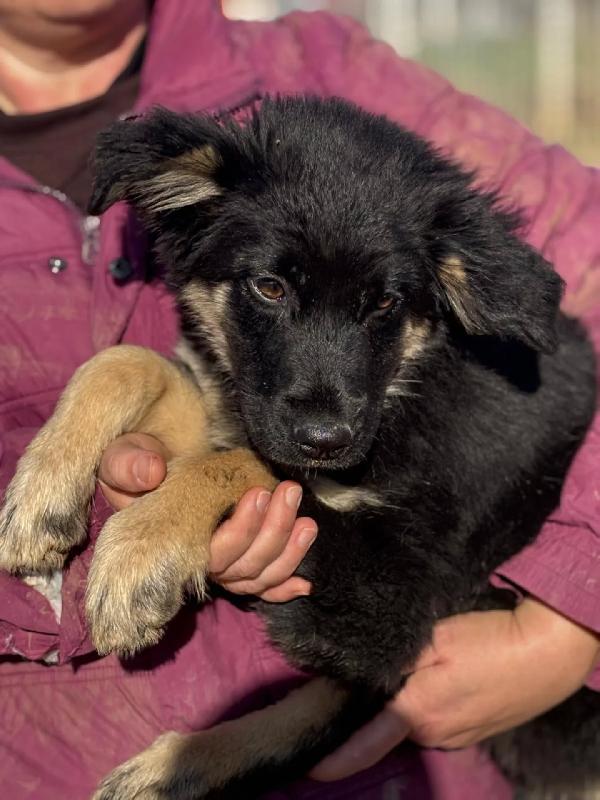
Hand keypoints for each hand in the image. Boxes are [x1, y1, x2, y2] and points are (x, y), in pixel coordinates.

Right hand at [98, 434, 315, 601]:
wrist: (142, 478)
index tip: (258, 493)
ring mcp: (220, 567)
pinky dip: (283, 588)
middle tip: (288, 491)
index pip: (213, 552)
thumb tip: (152, 472)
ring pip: (258, 577)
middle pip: (244, 565)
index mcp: (173, 542)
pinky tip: (305, 584)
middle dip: (273, 531)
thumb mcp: (122, 460)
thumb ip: (129, 464)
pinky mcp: (235, 564)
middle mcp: (200, 563)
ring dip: (288, 554)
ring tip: (306, 523)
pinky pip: (260, 589)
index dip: (241, 530)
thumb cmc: (134, 469)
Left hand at [311, 597, 599, 780]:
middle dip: (376, 707)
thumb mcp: (435, 640)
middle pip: (390, 723)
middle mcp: (434, 734)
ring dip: (407, 702)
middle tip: (364, 676)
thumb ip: (395, 658)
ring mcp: (458, 736)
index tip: (313, 768)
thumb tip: (363, 673)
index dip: (338, 756)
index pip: (367, 743)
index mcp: (417, 713)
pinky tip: (442, 678)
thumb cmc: (487, 641)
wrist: (547, 652)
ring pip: (415, 720)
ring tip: (413, 671)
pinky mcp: (475, 730)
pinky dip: (430, 703)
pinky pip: (439, 719)